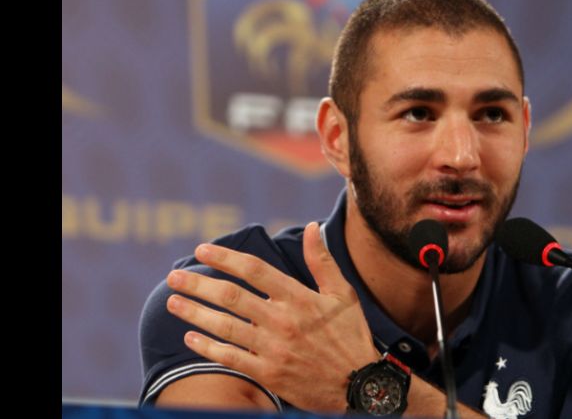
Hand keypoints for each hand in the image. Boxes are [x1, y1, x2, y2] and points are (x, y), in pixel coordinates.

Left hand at [165, 221, 380, 411]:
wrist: (359, 385)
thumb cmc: (350, 335)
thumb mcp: (342, 294)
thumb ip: (321, 261)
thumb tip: (311, 226)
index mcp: (300, 298)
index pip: (255, 270)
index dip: (225, 258)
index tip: (202, 250)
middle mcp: (283, 321)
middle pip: (231, 297)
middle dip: (198, 285)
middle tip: (174, 277)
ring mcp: (274, 349)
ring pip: (225, 327)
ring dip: (195, 313)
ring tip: (172, 302)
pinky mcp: (269, 374)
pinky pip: (230, 358)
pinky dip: (208, 347)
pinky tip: (190, 337)